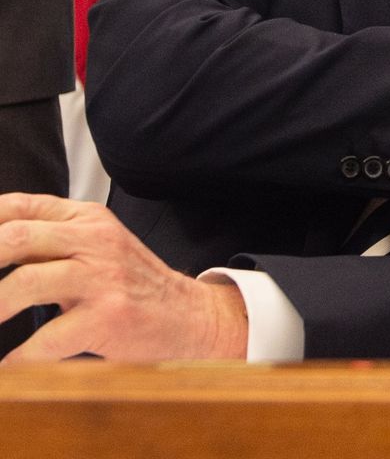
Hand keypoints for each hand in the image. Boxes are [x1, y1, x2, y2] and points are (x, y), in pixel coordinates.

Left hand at [0, 193, 247, 363]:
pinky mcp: (108, 315)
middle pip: (17, 236)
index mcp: (86, 217)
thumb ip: (54, 238)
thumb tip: (0, 244)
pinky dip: (18, 358)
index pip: (21, 206)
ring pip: (27, 282)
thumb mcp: (98, 245)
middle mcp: (94, 238)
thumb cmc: (133, 284)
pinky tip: (6, 366)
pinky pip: (48, 339)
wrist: (188, 314)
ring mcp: (102, 276)